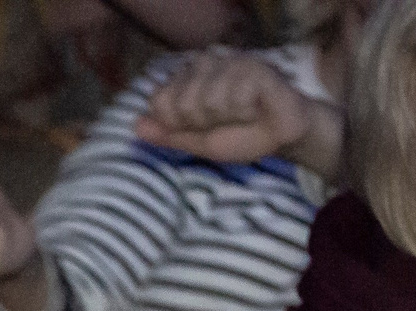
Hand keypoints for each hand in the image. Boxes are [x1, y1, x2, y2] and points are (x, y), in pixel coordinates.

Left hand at [136, 48, 344, 177]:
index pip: (159, 101)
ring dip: (227, 118)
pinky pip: (233, 97)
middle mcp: (206, 65)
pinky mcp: (254, 66)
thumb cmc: (240, 136)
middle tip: (225, 121)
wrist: (280, 138)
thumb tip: (135, 126)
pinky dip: (245, 111)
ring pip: (207, 100)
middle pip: (181, 102)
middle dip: (202, 123)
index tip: (199, 126)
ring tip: (243, 114)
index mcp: (187, 78)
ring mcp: (230, 62)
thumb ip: (167, 134)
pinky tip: (257, 107)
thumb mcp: (196, 141)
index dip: (177, 123)